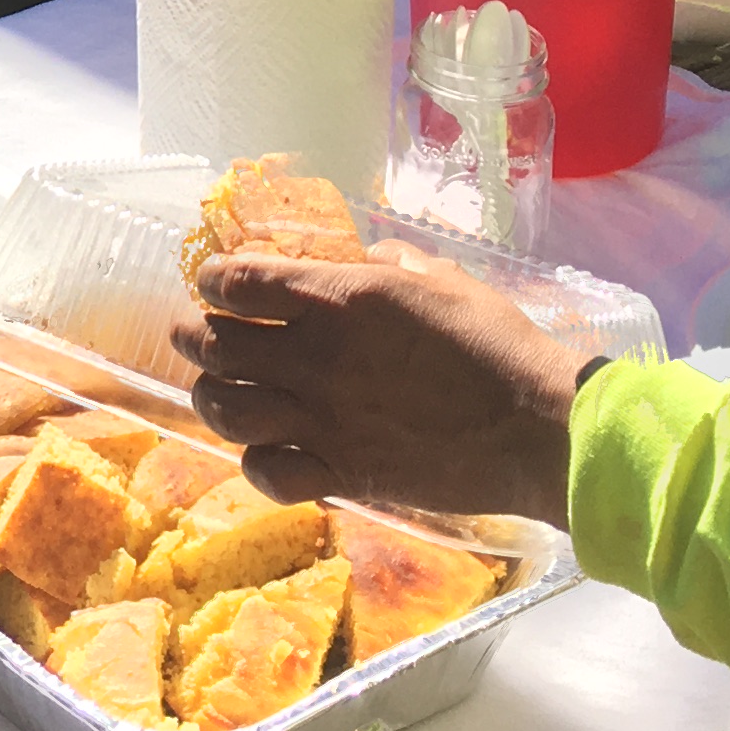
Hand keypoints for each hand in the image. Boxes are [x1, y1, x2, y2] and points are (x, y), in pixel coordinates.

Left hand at [174, 251, 588, 524]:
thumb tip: (367, 256)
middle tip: (194, 333)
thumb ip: (393, 263)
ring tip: (216, 390)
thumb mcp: (442, 278)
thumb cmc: (497, 343)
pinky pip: (267, 473)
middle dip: (194, 335)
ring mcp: (324, 420)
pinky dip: (255, 462)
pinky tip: (264, 451)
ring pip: (226, 409)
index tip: (215, 282)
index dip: (215, 280)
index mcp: (340, 298)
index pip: (239, 282)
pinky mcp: (341, 474)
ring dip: (211, 397)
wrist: (535, 428)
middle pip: (216, 344)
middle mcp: (317, 357)